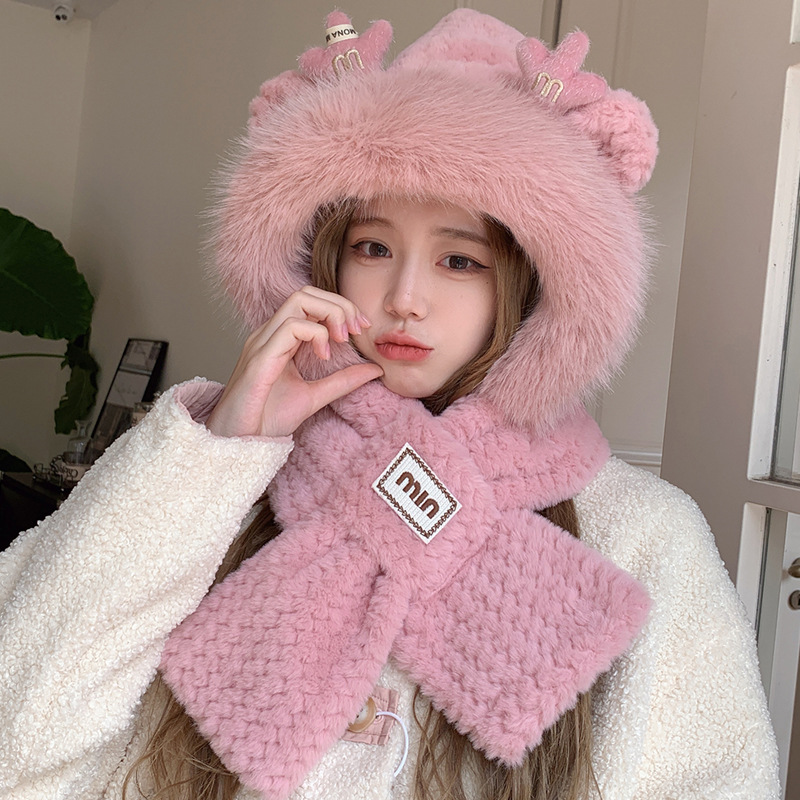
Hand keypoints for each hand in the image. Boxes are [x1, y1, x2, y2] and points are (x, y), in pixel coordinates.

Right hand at [206, 287, 382, 437]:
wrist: (240, 444)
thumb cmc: (266, 420)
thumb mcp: (315, 396)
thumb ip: (343, 381)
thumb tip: (375, 369)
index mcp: (280, 339)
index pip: (310, 302)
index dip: (340, 307)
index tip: (361, 328)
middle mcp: (269, 334)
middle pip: (306, 293)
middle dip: (339, 304)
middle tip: (357, 329)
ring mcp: (262, 342)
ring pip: (299, 301)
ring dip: (330, 314)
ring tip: (342, 340)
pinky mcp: (260, 357)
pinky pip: (290, 327)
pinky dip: (316, 334)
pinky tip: (324, 356)